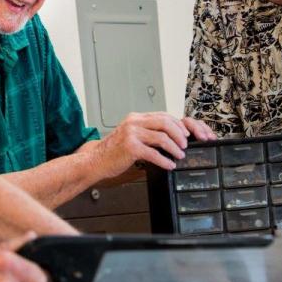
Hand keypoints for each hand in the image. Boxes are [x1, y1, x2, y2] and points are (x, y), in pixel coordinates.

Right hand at [94, 113, 216, 176]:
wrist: (96, 160)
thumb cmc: (113, 150)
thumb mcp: (131, 135)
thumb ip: (146, 132)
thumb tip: (168, 137)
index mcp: (136, 118)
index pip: (162, 115)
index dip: (177, 124)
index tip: (185, 133)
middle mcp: (134, 123)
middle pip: (165, 123)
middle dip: (179, 135)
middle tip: (185, 145)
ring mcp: (132, 134)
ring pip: (162, 138)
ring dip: (174, 148)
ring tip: (179, 155)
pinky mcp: (131, 148)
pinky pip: (154, 154)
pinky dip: (164, 160)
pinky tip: (169, 165)